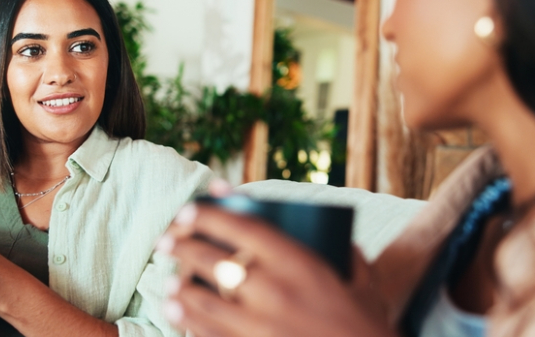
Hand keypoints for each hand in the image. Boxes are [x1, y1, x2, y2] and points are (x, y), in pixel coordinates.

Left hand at [156, 180, 392, 336]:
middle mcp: (275, 293)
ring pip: (204, 302)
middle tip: (167, 241)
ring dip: (180, 289)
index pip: (244, 229)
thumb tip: (331, 230)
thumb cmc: (367, 327)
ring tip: (168, 283)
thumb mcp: (364, 282)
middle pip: (214, 262)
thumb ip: (346, 252)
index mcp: (301, 265)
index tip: (189, 210)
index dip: (210, 215)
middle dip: (183, 248)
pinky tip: (177, 314)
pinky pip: (209, 335)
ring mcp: (260, 328)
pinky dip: (189, 322)